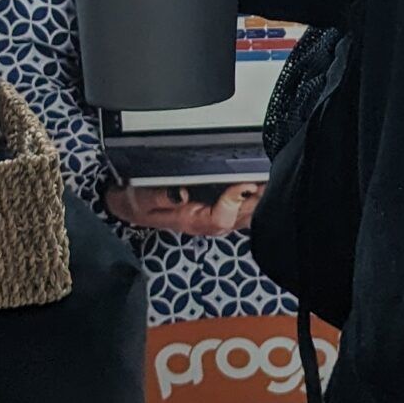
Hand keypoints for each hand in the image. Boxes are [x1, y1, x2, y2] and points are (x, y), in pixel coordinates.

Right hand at [103, 182, 260, 234]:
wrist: (132, 205)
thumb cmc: (138, 201)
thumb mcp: (142, 199)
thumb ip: (160, 196)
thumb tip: (180, 193)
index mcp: (191, 221)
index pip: (220, 218)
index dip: (234, 202)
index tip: (245, 183)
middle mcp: (207, 223)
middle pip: (240, 218)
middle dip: (256, 201)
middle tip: (268, 179)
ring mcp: (216, 219)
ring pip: (246, 216)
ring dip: (260, 201)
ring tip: (271, 180)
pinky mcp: (220, 211)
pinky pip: (244, 210)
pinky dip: (255, 198)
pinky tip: (263, 184)